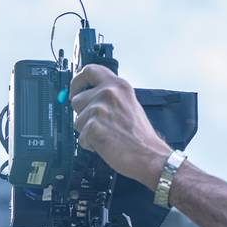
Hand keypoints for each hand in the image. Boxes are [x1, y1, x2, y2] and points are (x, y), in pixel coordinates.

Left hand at [70, 64, 171, 188]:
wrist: (150, 155)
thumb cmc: (141, 136)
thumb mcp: (129, 104)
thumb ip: (109, 97)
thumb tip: (85, 96)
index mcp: (118, 85)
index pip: (89, 71)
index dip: (78, 81)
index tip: (76, 89)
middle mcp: (108, 93)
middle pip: (77, 99)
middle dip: (84, 114)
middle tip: (101, 124)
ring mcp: (99, 109)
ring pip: (77, 120)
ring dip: (88, 130)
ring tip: (108, 135)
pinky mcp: (93, 126)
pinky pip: (81, 137)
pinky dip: (90, 144)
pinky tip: (107, 144)